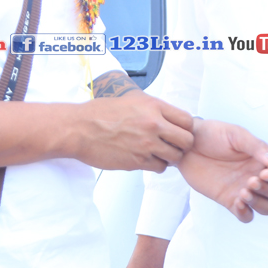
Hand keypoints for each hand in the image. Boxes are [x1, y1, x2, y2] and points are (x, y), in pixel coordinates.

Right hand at [72, 93, 194, 171]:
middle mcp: (153, 125)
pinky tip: (147, 159)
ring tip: (159, 152)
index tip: (181, 131)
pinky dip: (156, 165)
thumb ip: (153, 109)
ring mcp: (146, 144)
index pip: (187, 120)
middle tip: (175, 145)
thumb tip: (167, 117)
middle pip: (187, 140)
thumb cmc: (100, 114)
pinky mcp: (137, 161)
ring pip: (175, 157)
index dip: (186, 128)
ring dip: (170, 157)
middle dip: (183, 144)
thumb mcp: (132, 100)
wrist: (79, 129)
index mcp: (153, 106)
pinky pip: (159, 167)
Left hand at [178, 119, 267, 222]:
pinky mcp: (229, 200)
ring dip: (260, 203)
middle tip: (250, 182)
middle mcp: (256, 175)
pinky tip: (237, 203)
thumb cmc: (212, 134)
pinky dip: (246, 214)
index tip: (264, 174)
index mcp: (262, 158)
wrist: (187, 144)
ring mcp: (244, 189)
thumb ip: (256, 147)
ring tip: (242, 193)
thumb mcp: (236, 135)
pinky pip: (246, 216)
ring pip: (266, 207)